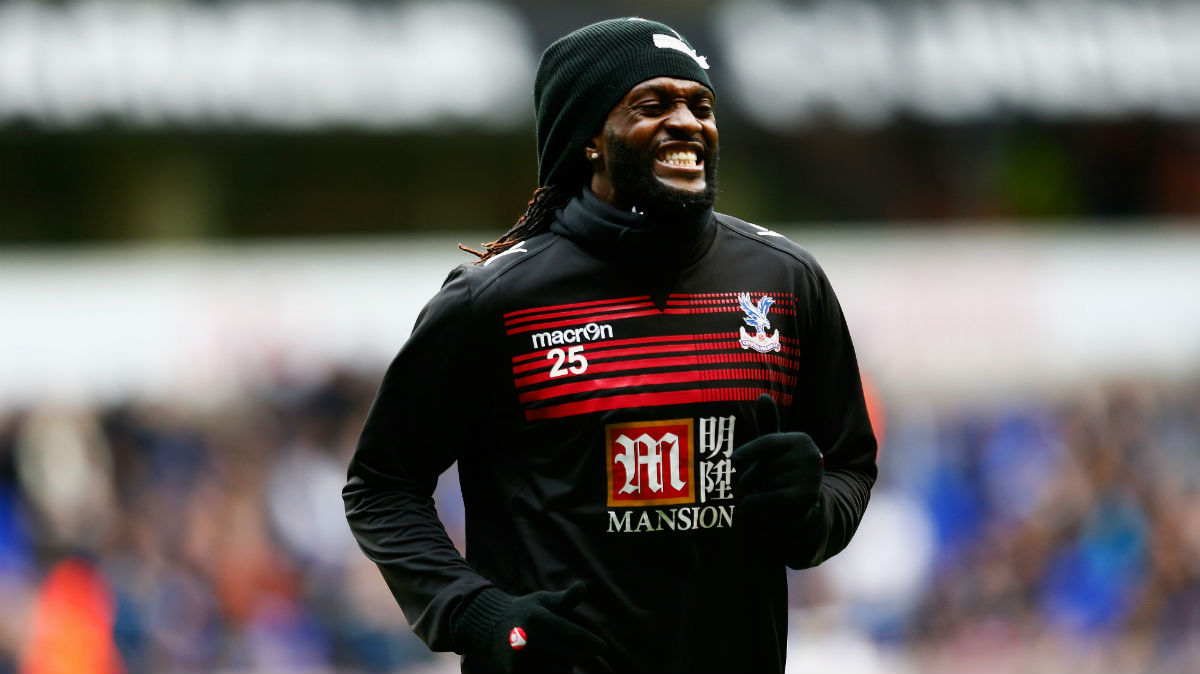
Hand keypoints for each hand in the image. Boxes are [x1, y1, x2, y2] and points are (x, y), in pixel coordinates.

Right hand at [455, 581, 607, 671]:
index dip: (589, 642)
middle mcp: (527, 637)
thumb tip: (583, 586)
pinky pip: (543, 673)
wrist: (489, 627)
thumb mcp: (544, 601)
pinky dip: (548, 669)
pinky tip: (544, 661)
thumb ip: (565, 598)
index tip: (602, 647)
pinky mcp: (515, 671)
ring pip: (557, 669)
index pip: (570, 633)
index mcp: (537, 617)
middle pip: (567, 655)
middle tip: (577, 649)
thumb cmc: (525, 611)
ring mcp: (519, 657)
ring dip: (562, 666)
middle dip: (576, 655)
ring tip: (553, 653)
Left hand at [731, 394, 823, 555]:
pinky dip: (753, 503)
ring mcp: (810, 477)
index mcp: (801, 440)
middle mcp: (810, 456)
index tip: (732, 460)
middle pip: (764, 465)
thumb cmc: (781, 470)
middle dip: (754, 476)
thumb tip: (763, 396)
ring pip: (764, 483)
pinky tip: (748, 505)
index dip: (748, 451)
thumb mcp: (774, 447)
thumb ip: (767, 424)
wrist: (800, 506)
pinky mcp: (805, 498)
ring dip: (757, 490)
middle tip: (760, 483)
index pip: (768, 442)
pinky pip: (767, 498)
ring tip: (767, 492)